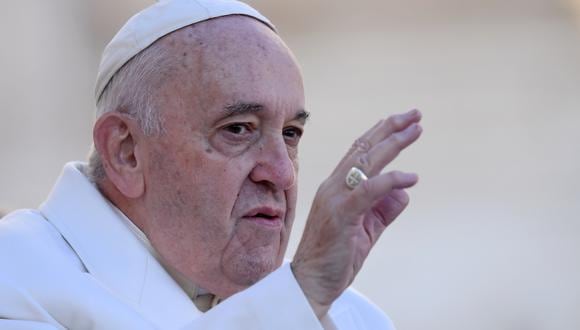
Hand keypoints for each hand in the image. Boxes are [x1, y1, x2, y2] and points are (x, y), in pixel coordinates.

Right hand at [291, 109, 421, 317]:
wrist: (311, 284)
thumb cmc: (336, 257)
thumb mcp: (367, 230)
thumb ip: (383, 210)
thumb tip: (404, 192)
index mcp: (336, 188)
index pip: (358, 153)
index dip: (380, 134)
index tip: (402, 122)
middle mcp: (333, 186)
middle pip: (363, 149)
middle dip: (390, 129)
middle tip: (414, 114)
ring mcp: (335, 198)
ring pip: (366, 162)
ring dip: (392, 143)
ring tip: (415, 129)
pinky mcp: (341, 214)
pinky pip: (368, 190)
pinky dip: (391, 180)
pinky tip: (412, 177)